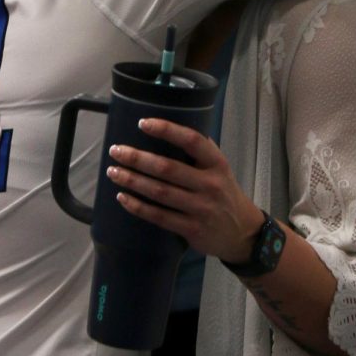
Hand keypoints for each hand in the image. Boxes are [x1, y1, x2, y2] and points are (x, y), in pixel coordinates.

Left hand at [106, 118, 263, 261]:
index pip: (192, 141)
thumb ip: (200, 152)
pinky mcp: (192, 229)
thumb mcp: (220, 168)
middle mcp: (210, 185)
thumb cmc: (223, 193)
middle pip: (168, 168)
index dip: (166, 130)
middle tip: (116, 151)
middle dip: (137, 158)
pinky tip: (122, 197)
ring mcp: (201, 209)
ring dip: (132, 181)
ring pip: (160, 192)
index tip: (142, 123)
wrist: (242, 232)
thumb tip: (168, 130)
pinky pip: (159, 216)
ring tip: (113, 172)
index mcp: (217, 164)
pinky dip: (138, 206)